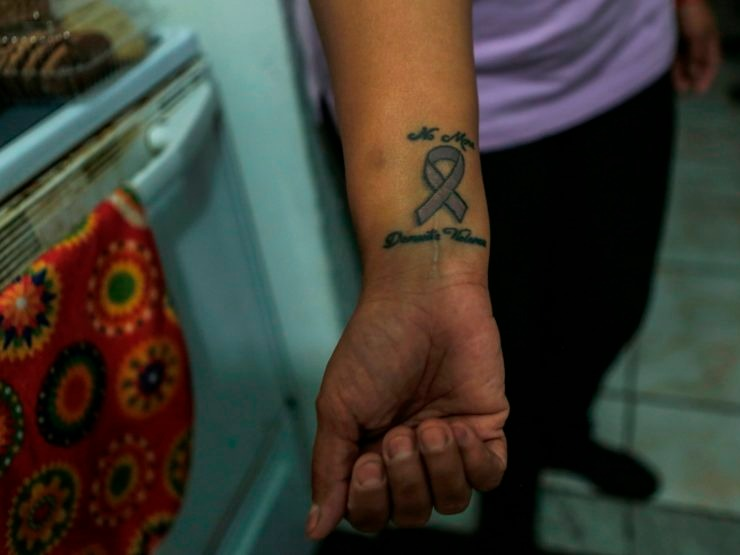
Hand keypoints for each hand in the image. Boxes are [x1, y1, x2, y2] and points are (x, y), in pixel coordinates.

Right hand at [306, 278, 508, 538]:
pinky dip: (473, 462)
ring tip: (430, 427)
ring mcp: (448, 444)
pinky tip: (458, 428)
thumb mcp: (339, 406)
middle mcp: (409, 456)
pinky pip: (488, 477)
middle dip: (405, 482)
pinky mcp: (485, 428)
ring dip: (438, 469)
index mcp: (369, 452)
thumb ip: (329, 469)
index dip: (369, 504)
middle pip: (411, 514)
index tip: (366, 464)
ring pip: (452, 502)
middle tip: (398, 436)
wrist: (422, 298)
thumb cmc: (375, 344)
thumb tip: (313, 528)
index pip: (370, 514)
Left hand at [673, 0, 721, 93]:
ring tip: (679, 87)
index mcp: (710, 39)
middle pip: (698, 64)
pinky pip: (675, 57)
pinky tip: (670, 76)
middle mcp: (699, 42)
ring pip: (685, 62)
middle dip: (693, 78)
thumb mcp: (698, 36)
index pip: (712, 62)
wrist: (677, 0)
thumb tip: (697, 77)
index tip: (700, 90)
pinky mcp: (673, 40)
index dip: (707, 77)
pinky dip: (674, 67)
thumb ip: (697, 56)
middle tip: (686, 90)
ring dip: (682, 74)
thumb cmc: (692, 15)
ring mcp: (686, 41)